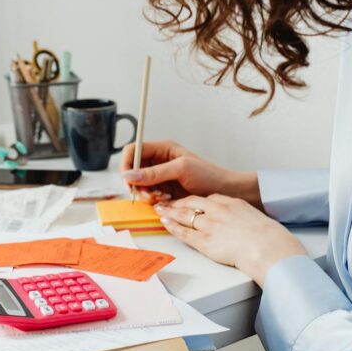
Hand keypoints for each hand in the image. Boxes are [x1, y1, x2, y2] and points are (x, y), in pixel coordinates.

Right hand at [119, 140, 260, 205]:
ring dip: (146, 194)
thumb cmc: (208, 175)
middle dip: (137, 184)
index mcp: (162, 149)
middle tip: (149, 193)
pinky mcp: (163, 191)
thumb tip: (128, 175)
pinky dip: (153, 201)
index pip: (132, 151)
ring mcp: (160, 177)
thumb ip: (154, 172)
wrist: (224, 192)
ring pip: (139, 185)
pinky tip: (166, 201)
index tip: (128, 180)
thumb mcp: (181, 169)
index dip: (126, 164)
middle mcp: (158, 161)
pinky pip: (148, 196)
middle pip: (132, 170)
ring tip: (162, 197)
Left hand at [155, 194, 306, 285]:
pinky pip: (184, 232)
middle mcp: (217, 210)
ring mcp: (210, 225)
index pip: (207, 198)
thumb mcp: (253, 216)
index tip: (187, 201)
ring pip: (184, 215)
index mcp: (230, 203)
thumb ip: (240, 215)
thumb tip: (238, 220)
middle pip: (191, 202)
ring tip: (160, 210)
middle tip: (165, 201)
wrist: (267, 246)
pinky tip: (165, 223)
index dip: (194, 200)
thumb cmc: (266, 235)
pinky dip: (173, 227)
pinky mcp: (205, 241)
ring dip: (170, 212)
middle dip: (176, 202)